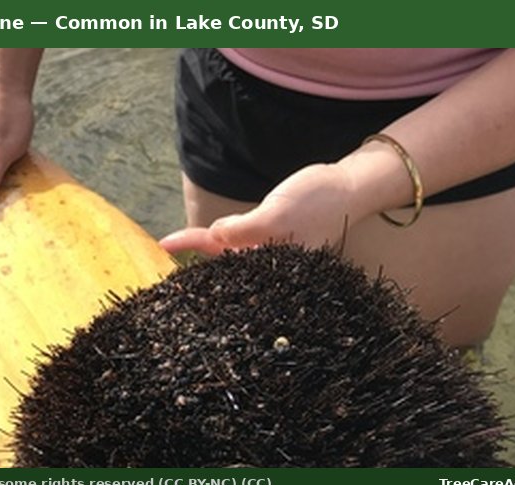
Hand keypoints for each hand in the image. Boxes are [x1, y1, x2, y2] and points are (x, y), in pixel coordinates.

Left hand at [160, 163, 360, 254]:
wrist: (348, 187)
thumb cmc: (318, 201)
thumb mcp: (277, 214)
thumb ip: (246, 230)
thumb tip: (214, 237)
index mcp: (271, 266)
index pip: (224, 261)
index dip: (194, 249)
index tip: (166, 243)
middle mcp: (270, 264)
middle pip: (225, 264)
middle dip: (197, 257)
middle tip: (166, 245)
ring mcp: (272, 252)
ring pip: (233, 253)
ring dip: (209, 247)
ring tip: (178, 243)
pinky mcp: (276, 240)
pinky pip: (244, 242)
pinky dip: (226, 238)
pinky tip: (212, 236)